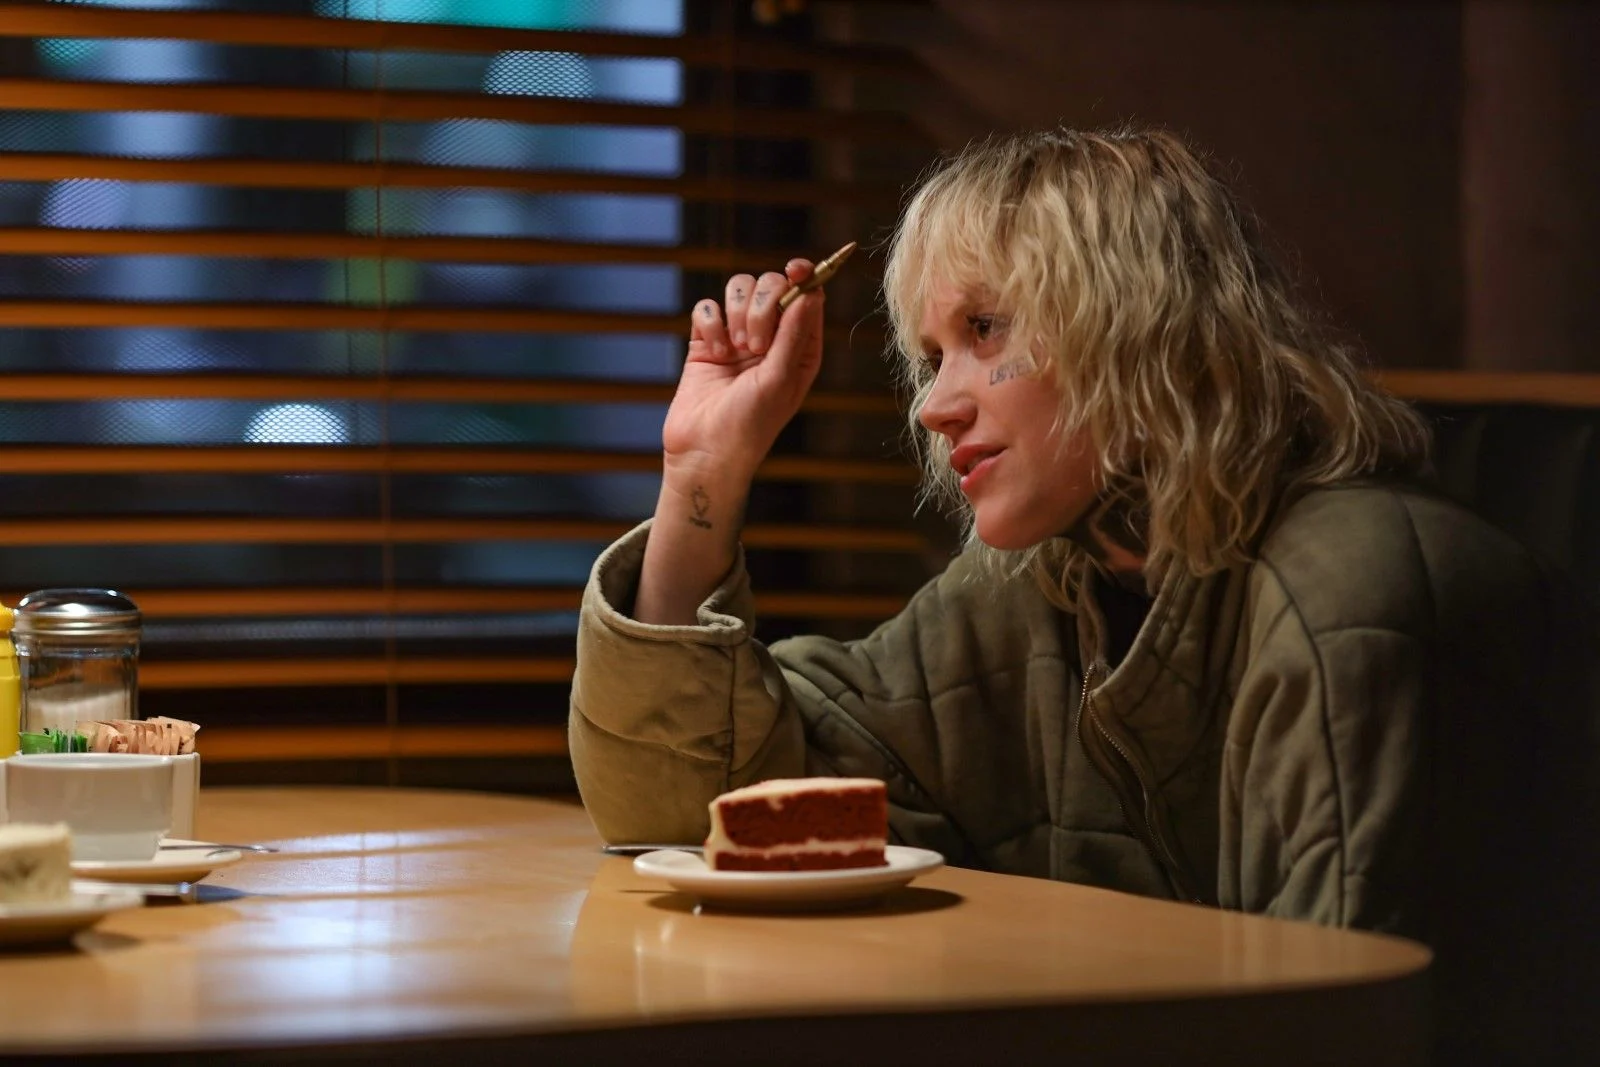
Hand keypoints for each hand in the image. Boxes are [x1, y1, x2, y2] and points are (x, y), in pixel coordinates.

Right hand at [661, 259, 824, 486]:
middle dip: (761, 307)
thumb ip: (794, 334)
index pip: (807, 295)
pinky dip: (710, 324)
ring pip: (737, 290)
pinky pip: (707, 307)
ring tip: (734, 350)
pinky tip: (713, 352)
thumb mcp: (780, 379)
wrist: (704, 451)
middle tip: (755, 345)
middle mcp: (772, 339)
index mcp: (800, 348)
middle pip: (770, 286)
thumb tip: (810, 292)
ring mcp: (737, 337)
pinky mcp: (706, 341)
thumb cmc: (751, 424)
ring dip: (735, 314)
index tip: (795, 269)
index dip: (803, 277)